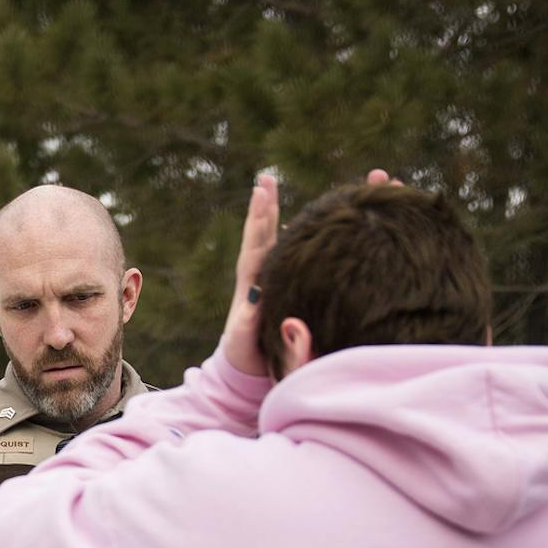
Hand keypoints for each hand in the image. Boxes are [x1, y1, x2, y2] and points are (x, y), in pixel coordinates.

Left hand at [217, 172, 279, 376]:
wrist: (246, 367)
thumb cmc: (246, 358)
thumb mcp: (244, 342)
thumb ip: (247, 323)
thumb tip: (251, 301)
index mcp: (251, 286)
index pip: (256, 249)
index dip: (259, 225)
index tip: (260, 201)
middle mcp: (258, 276)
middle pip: (261, 235)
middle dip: (263, 207)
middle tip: (264, 179)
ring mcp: (268, 277)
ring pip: (272, 237)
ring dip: (271, 210)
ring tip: (269, 181)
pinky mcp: (280, 281)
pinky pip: (287, 250)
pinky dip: (294, 230)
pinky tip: (303, 214)